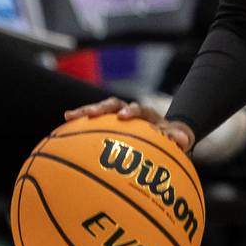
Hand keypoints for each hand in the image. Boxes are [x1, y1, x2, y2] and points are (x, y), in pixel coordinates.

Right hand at [65, 97, 196, 153]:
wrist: (167, 135)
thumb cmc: (171, 139)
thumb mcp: (179, 139)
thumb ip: (179, 138)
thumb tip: (182, 140)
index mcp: (148, 115)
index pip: (140, 109)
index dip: (132, 111)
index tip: (124, 117)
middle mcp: (131, 112)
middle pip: (115, 105)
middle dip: (101, 108)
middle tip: (88, 114)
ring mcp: (118, 117)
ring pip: (101, 111)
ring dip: (85, 113)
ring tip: (67, 117)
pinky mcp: (109, 125)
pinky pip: (94, 126)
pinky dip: (81, 128)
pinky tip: (63, 133)